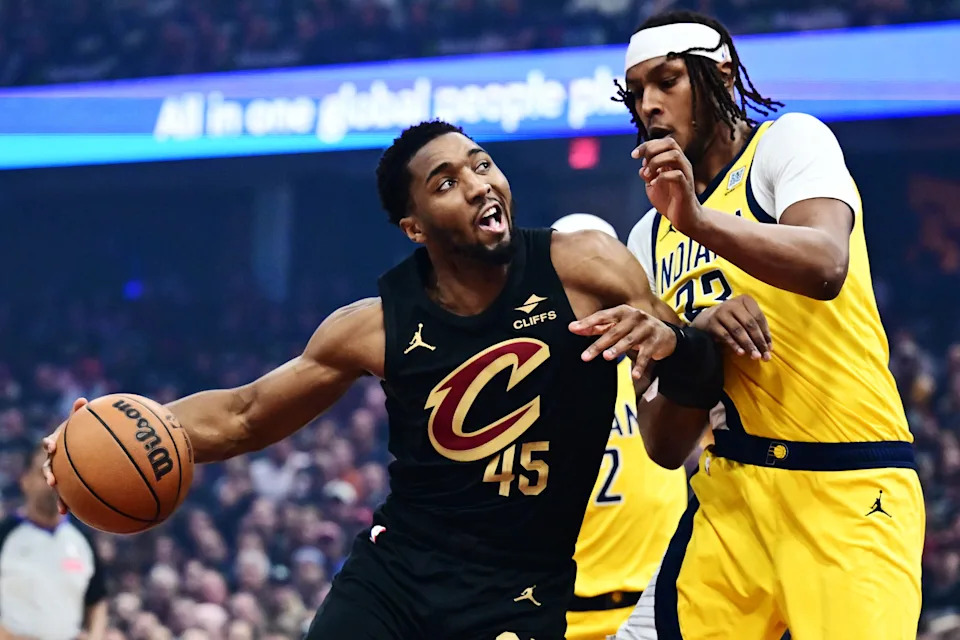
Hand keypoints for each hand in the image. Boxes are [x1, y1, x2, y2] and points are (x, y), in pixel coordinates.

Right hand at [41, 397, 87, 514]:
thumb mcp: (82, 423)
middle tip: (52, 479)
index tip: (51, 445)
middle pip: (48, 466)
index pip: (50, 442)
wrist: (88, 446)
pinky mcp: (68, 482)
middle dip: (49, 474)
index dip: (49, 443)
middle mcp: (55, 459)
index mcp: (57, 443)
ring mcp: (60, 471)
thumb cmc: (83, 431)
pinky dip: (66, 503)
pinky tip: (67, 513)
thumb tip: (82, 399)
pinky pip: (66, 494)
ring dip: (57, 493)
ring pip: (56, 483)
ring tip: (62, 504)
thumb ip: (81, 413)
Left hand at [570, 305, 677, 378]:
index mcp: (623, 311)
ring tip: (607, 357)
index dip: (588, 323)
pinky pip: (646, 355)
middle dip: (599, 344)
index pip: (602, 316)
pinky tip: (634, 375)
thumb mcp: (618, 325)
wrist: (666, 335)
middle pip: (614, 331)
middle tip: (586, 356)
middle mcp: (635, 317)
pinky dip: (640, 366)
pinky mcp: (655, 342)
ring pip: (629, 340)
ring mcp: (646, 329)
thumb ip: (598, 327)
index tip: (573, 329)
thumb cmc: (636, 329)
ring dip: (618, 349)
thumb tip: (574, 328)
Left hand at [632, 138, 701, 234]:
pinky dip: (662, 177)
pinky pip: (677, 175)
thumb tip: (642, 166)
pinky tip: (653, 184)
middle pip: (670, 143)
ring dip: (656, 162)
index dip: (648, 145)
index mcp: (674, 162)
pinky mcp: (686, 187)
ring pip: (675, 155)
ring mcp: (686, 175)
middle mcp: (682, 164)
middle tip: (641, 161)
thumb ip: (648, 174)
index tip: (634, 155)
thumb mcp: (653, 186)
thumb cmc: (669, 200)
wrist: (683, 218)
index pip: (664, 143)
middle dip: (652, 149)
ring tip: (648, 174)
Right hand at [691, 295, 771, 360]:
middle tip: (764, 356)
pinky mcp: (712, 323)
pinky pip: (726, 336)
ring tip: (755, 356)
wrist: (707, 319)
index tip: (769, 348)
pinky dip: (734, 345)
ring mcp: (721, 312)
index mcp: (745, 300)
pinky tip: (741, 353)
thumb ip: (756, 328)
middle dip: (758, 341)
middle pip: (750, 324)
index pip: (759, 317)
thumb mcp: (744, 317)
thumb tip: (768, 348)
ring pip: (738, 330)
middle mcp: (733, 304)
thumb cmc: (732, 319)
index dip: (766, 334)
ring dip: (748, 345)